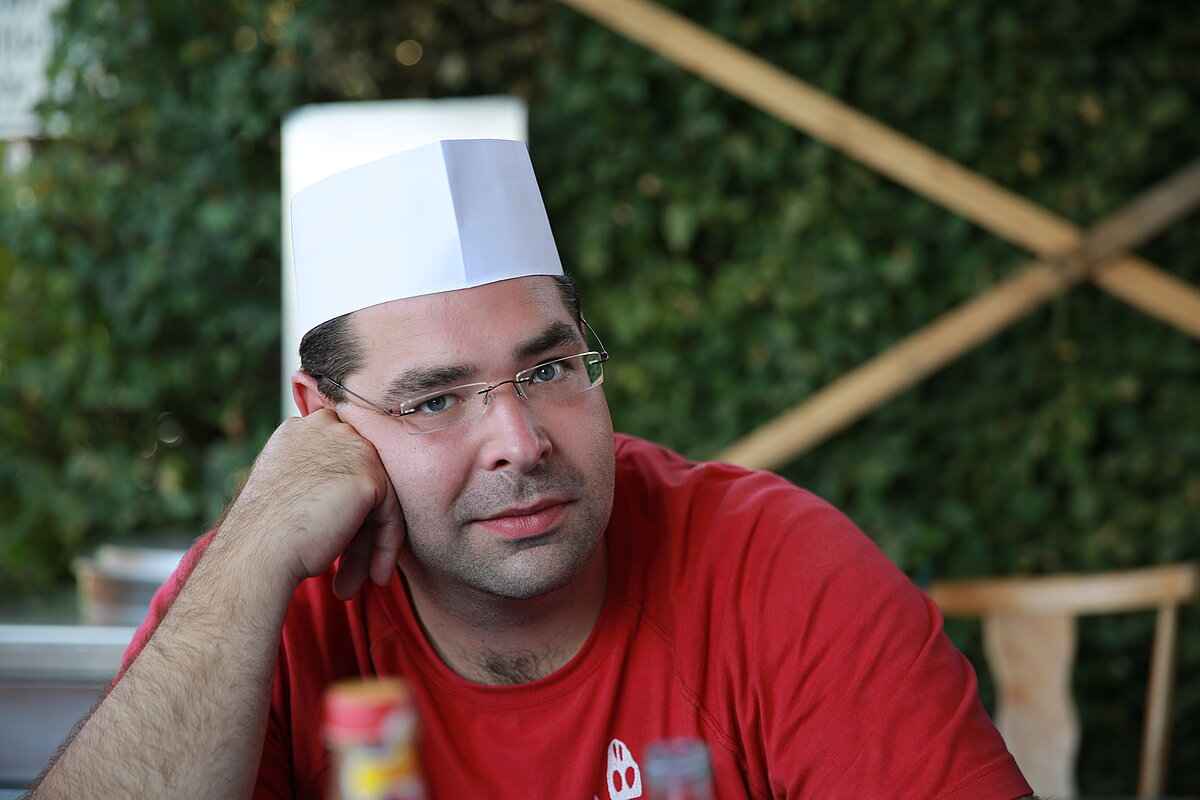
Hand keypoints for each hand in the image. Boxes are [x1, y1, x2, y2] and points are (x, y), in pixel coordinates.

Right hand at [222, 408, 404, 599]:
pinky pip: (390, 514)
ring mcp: (351, 447)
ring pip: (378, 499)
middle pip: (361, 480)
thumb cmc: (264, 533)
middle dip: (357, 531)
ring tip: (352, 583)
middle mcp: (327, 428)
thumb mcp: (288, 489)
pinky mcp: (369, 475)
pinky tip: (376, 575)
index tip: (340, 541)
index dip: (344, 503)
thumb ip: (319, 480)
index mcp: (301, 429)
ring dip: (368, 546)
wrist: (256, 551)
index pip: (341, 461)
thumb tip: (348, 500)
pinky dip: (386, 546)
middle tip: (347, 571)